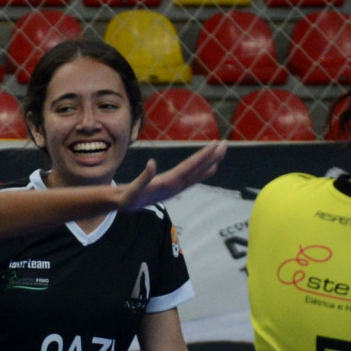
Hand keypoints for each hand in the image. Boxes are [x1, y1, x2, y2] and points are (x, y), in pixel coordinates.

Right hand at [113, 142, 227, 214]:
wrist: (125, 207)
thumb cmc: (127, 198)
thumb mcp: (132, 190)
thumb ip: (143, 178)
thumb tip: (151, 163)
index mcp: (168, 184)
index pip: (189, 167)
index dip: (202, 156)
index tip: (214, 145)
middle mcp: (176, 186)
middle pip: (198, 169)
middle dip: (212, 156)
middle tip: (226, 143)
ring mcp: (176, 188)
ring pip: (198, 173)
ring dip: (211, 161)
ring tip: (222, 150)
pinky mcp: (174, 188)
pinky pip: (193, 178)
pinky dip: (204, 170)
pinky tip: (211, 165)